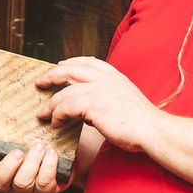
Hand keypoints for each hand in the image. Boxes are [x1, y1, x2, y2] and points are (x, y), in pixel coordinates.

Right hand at [0, 131, 102, 192]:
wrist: (66, 148)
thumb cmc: (38, 135)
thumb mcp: (21, 128)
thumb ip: (8, 121)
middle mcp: (7, 179)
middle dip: (8, 166)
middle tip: (18, 151)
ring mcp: (25, 188)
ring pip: (21, 183)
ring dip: (31, 164)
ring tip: (40, 146)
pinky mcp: (43, 191)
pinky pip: (43, 184)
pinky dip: (48, 167)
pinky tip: (52, 154)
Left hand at [38, 57, 163, 159]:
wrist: (152, 130)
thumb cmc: (141, 122)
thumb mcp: (125, 100)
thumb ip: (107, 98)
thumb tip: (88, 109)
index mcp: (115, 76)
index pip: (89, 62)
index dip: (71, 62)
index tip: (60, 65)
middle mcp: (105, 79)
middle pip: (71, 70)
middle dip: (52, 75)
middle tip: (40, 82)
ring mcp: (98, 90)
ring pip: (65, 92)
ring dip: (51, 104)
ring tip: (43, 114)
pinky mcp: (93, 104)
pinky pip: (66, 107)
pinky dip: (57, 115)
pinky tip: (55, 123)